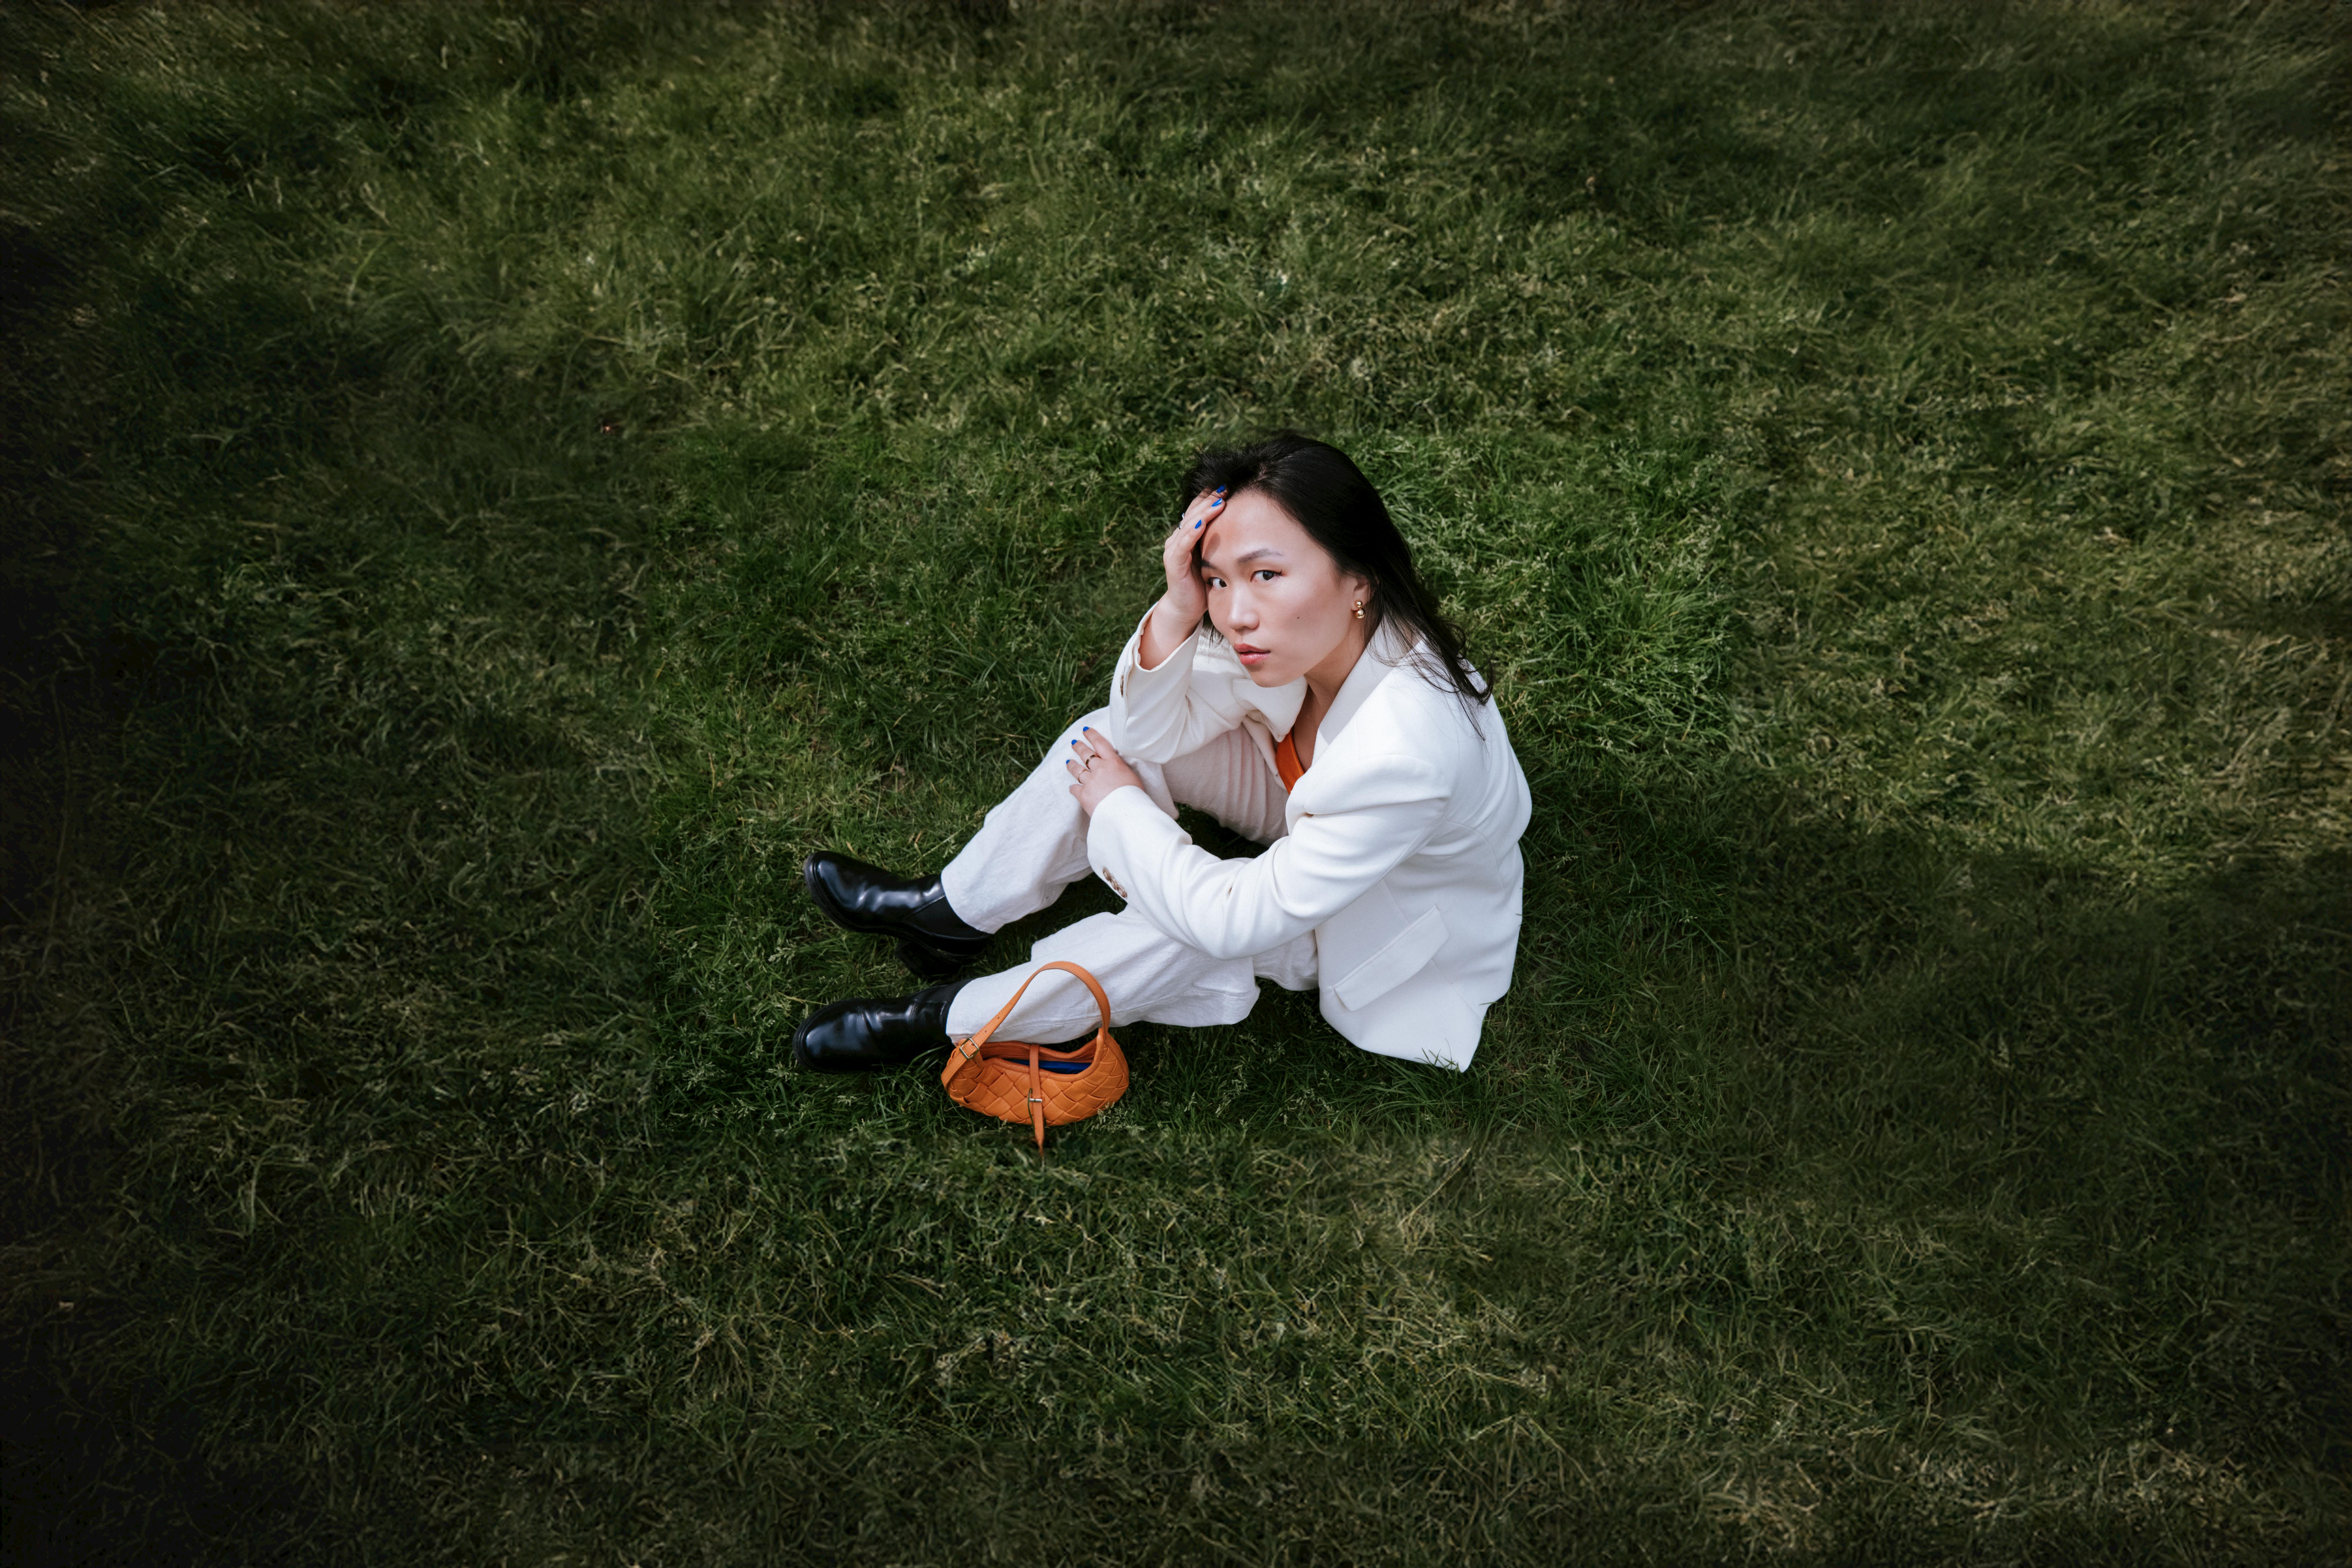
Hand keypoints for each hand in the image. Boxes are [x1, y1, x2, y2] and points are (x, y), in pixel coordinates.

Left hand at [1065, 726, 1142, 817]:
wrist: (1126, 812)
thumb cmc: (1135, 796)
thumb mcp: (1132, 777)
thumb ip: (1121, 771)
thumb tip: (1116, 772)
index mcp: (1113, 762)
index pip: (1100, 743)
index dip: (1091, 735)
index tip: (1085, 730)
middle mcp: (1099, 769)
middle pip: (1086, 754)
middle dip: (1079, 747)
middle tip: (1074, 743)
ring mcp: (1090, 781)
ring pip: (1077, 770)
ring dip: (1072, 765)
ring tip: (1068, 762)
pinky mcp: (1083, 795)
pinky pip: (1075, 788)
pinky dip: (1073, 788)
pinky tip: (1072, 787)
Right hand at [1140, 486, 1225, 666]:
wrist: (1187, 608)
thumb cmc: (1204, 583)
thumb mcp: (1217, 557)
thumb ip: (1224, 542)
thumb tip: (1250, 528)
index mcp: (1188, 535)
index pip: (1199, 509)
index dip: (1212, 496)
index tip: (1230, 485)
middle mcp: (1178, 538)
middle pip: (1193, 511)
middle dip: (1210, 498)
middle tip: (1227, 486)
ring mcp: (1174, 550)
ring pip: (1188, 524)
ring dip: (1204, 512)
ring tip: (1219, 501)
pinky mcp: (1173, 564)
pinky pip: (1182, 545)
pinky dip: (1192, 533)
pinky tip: (1203, 524)